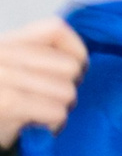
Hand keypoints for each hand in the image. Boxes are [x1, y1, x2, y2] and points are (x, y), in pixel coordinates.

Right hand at [0, 18, 85, 147]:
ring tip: (37, 115)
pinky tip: (34, 127)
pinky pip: (55, 112)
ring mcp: (2, 76)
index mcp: (5, 43)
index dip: (75, 52)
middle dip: (66, 89)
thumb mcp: (13, 73)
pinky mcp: (6, 102)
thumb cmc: (1, 110)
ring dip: (58, 110)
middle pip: (69, 67)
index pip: (55, 28)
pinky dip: (51, 124)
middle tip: (46, 102)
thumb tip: (80, 61)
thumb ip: (39, 59)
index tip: (72, 73)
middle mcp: (2, 54)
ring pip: (67, 91)